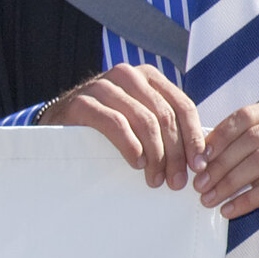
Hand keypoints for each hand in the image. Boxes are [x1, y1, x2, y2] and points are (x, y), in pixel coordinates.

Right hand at [41, 63, 202, 188]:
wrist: (57, 121)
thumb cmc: (104, 123)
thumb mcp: (138, 117)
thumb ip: (164, 124)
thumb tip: (201, 155)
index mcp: (148, 77)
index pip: (182, 106)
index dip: (194, 137)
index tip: (198, 165)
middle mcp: (128, 75)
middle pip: (165, 116)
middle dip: (175, 153)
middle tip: (176, 181)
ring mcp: (103, 86)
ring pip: (144, 120)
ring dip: (155, 154)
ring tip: (155, 179)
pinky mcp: (82, 102)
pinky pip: (115, 123)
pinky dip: (130, 145)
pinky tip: (136, 163)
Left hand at [195, 98, 258, 244]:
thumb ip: (243, 147)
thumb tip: (200, 155)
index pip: (247, 116)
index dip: (218, 138)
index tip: (197, 159)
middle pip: (251, 139)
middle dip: (220, 164)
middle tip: (199, 184)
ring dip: (229, 183)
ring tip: (209, 198)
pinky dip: (246, 200)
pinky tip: (229, 209)